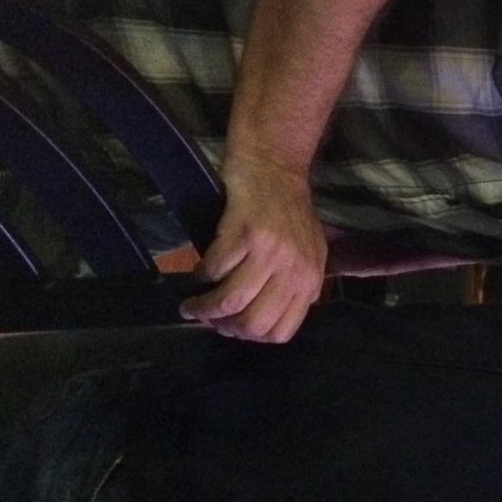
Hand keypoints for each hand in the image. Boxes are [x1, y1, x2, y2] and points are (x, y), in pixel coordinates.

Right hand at [180, 156, 326, 342]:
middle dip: (222, 327)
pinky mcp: (244, 233)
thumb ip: (292, 287)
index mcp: (310, 280)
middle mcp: (294, 270)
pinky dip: (201, 276)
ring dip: (203, 308)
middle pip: (253, 325)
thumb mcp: (305, 253)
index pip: (280, 333)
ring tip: (191, 304)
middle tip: (207, 318)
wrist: (274, 165)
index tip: (232, 327)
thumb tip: (262, 323)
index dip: (250, 337)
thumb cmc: (287, 210)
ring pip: (230, 302)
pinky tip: (199, 271)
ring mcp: (271, 252)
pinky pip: (214, 270)